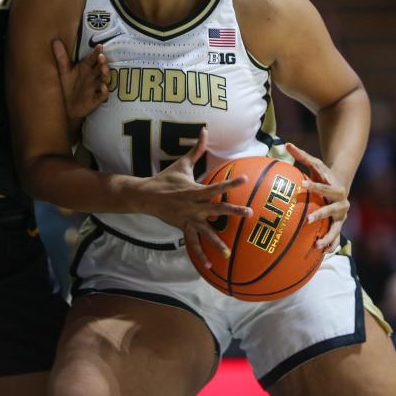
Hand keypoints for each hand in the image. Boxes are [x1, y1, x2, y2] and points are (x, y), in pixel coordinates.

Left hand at [52, 38, 108, 120]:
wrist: (65, 107)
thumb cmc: (66, 87)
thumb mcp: (63, 71)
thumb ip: (61, 57)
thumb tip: (55, 40)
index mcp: (86, 68)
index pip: (92, 59)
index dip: (96, 53)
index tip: (99, 46)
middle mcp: (92, 77)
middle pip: (101, 68)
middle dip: (103, 62)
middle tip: (102, 57)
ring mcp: (95, 88)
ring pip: (104, 80)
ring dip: (105, 74)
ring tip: (104, 69)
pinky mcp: (96, 99)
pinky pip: (102, 96)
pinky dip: (104, 91)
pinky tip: (103, 87)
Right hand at [136, 128, 251, 268]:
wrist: (146, 196)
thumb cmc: (166, 178)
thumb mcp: (182, 164)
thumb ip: (197, 149)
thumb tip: (204, 130)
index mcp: (195, 190)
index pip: (216, 186)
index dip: (231, 182)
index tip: (245, 179)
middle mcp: (193, 206)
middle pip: (217, 209)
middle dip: (234, 211)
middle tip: (249, 213)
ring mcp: (188, 219)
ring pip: (205, 231)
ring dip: (217, 242)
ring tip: (229, 252)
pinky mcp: (183, 227)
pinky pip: (193, 243)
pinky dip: (200, 255)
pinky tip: (210, 266)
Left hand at [286, 143, 349, 254]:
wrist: (340, 184)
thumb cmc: (322, 174)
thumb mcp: (315, 164)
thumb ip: (302, 155)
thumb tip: (286, 143)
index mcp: (335, 186)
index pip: (325, 186)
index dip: (315, 186)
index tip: (302, 185)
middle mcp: (341, 202)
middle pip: (332, 208)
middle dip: (321, 214)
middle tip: (307, 220)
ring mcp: (341, 215)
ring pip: (336, 228)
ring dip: (328, 237)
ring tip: (316, 245)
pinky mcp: (339, 225)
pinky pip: (336, 237)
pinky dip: (330, 245)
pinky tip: (321, 255)